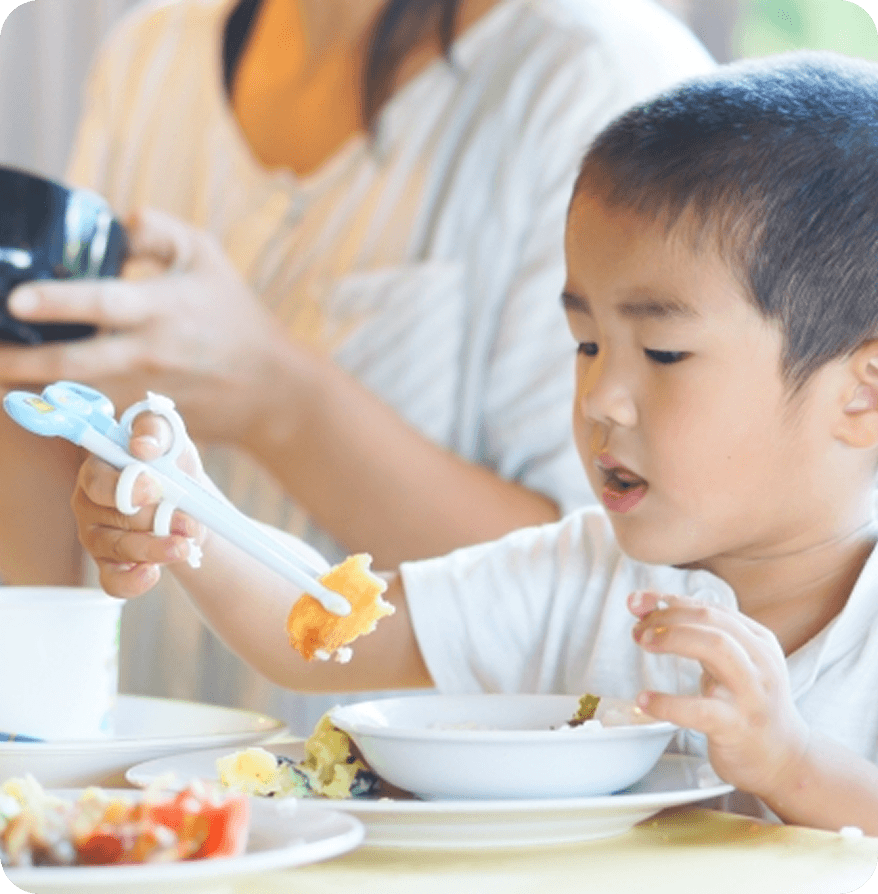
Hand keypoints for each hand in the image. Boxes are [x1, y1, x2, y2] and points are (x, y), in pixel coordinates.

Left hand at [1, 208, 293, 443]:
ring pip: (73, 396)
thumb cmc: (236, 316)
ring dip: (30, 386)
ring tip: (2, 369)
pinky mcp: (147, 419)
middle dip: (19, 360)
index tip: (16, 300)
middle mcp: (151, 353)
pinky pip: (92, 416)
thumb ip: (157, 231)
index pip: (105, 303)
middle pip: (73, 363)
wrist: (271, 388)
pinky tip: (36, 395)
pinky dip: (61, 407)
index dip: (57, 302)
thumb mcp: (207, 257)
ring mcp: (146, 392)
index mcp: (164, 309)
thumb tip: (112, 221)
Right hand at [72, 411, 205, 597]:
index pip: (98, 481)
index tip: (155, 489)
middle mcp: (89, 503)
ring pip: (119, 549)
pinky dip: (133, 582)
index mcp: (98, 468)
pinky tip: (153, 574)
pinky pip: (112, 582)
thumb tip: (142, 447)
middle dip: (156, 520)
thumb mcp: (169, 438)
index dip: (126, 488)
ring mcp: (96, 536)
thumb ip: (155, 430)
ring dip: (156, 549)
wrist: (188, 500)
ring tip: (185, 545)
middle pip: (116, 518)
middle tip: (188, 520)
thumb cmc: (170, 462)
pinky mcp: (108, 564)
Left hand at [628, 591, 809, 799]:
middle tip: (639, 629)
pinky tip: (644, 700)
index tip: (637, 603)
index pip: (711, 608)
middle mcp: (759, 661)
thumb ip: (698, 638)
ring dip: (673, 638)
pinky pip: (700, 709)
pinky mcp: (737, 726)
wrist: (785, 760)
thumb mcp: (731, 665)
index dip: (670, 601)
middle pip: (711, 620)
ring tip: (644, 643)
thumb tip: (648, 611)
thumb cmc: (747, 706)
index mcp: (758, 641)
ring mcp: (752, 693)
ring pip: (716, 647)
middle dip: (668, 616)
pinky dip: (668, 702)